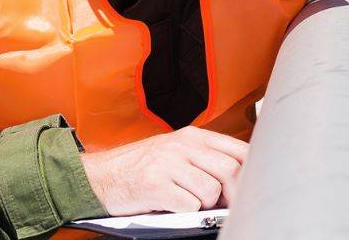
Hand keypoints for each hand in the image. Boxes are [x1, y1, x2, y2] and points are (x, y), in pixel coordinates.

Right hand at [80, 126, 249, 215]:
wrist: (98, 176)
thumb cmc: (139, 167)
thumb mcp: (175, 151)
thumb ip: (206, 157)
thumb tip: (242, 175)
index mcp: (192, 136)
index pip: (239, 150)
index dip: (250, 172)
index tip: (248, 187)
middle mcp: (181, 146)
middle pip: (230, 170)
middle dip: (232, 194)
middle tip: (222, 204)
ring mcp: (167, 164)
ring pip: (211, 190)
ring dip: (205, 205)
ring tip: (188, 202)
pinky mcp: (155, 185)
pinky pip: (189, 205)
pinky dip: (186, 212)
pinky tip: (172, 206)